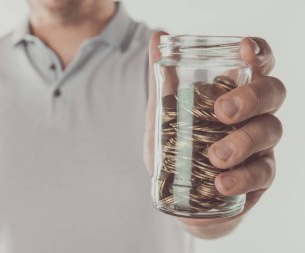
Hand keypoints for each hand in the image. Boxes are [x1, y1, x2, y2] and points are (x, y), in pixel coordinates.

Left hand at [143, 32, 285, 236]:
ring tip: (214, 156)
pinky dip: (242, 177)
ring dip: (243, 141)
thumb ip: (163, 79)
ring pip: (271, 131)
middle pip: (272, 93)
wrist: (178, 192)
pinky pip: (263, 174)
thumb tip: (156, 36)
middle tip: (222, 111)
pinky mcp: (259, 177)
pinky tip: (221, 182)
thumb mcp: (164, 112)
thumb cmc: (177, 147)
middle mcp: (253, 115)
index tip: (245, 48)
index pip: (258, 65)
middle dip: (251, 97)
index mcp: (234, 94)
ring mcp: (260, 146)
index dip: (259, 53)